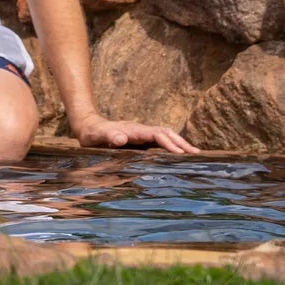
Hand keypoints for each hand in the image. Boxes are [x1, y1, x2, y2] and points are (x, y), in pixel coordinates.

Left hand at [71, 115, 199, 153]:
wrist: (87, 127)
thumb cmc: (91, 133)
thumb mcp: (95, 135)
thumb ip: (108, 136)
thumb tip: (121, 138)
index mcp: (133, 130)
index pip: (156, 134)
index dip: (168, 143)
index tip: (180, 154)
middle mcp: (140, 131)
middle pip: (166, 133)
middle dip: (181, 142)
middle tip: (197, 154)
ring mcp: (142, 135)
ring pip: (165, 137)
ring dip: (180, 144)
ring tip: (195, 155)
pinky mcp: (141, 141)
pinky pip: (160, 143)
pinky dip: (172, 147)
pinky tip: (179, 157)